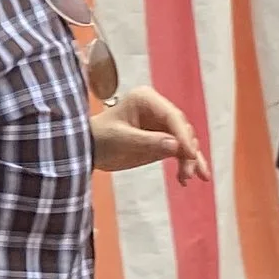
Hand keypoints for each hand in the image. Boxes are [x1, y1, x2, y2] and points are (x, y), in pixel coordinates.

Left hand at [90, 83, 208, 180]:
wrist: (87, 149)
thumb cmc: (99, 138)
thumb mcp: (122, 140)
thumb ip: (149, 142)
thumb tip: (176, 146)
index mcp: (146, 99)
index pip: (172, 117)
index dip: (184, 136)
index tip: (190, 155)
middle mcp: (157, 108)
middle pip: (182, 130)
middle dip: (188, 151)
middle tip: (187, 173)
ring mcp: (161, 124)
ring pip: (185, 141)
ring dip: (189, 160)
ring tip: (186, 178)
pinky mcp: (162, 140)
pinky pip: (180, 151)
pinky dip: (186, 164)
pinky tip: (187, 180)